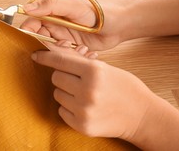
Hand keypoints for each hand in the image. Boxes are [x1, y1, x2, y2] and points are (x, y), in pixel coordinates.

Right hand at [21, 0, 125, 50]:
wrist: (121, 24)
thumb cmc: (100, 11)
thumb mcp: (74, 6)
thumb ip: (50, 5)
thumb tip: (26, 7)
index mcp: (51, 13)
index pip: (31, 23)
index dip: (29, 32)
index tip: (32, 41)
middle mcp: (54, 25)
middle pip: (39, 39)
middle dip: (47, 46)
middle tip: (62, 45)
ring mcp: (63, 37)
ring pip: (51, 50)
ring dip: (61, 52)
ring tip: (75, 47)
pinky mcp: (72, 49)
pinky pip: (64, 57)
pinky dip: (71, 57)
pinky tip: (83, 51)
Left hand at [31, 48, 153, 139]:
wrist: (142, 116)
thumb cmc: (124, 87)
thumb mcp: (105, 67)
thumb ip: (79, 62)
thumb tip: (54, 53)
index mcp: (94, 71)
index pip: (60, 60)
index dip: (45, 57)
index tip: (36, 55)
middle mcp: (87, 91)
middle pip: (56, 77)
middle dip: (63, 75)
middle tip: (76, 78)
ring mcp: (84, 110)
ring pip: (57, 94)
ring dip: (66, 92)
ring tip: (84, 94)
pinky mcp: (82, 126)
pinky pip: (62, 110)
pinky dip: (69, 107)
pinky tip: (85, 106)